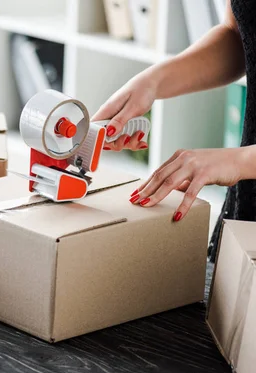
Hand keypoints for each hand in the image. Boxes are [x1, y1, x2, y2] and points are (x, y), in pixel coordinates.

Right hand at [92, 70, 157, 150]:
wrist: (151, 85)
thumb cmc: (141, 90)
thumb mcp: (133, 106)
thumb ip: (120, 120)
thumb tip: (108, 132)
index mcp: (106, 111)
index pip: (93, 129)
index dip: (99, 139)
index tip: (112, 141)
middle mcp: (108, 118)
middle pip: (105, 139)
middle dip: (117, 143)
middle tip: (128, 137)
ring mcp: (116, 122)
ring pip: (116, 141)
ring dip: (128, 143)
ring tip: (139, 134)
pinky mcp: (123, 125)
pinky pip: (125, 138)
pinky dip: (134, 141)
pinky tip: (140, 138)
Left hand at [129, 148, 246, 220]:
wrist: (240, 160)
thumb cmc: (218, 165)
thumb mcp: (196, 168)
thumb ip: (183, 177)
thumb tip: (172, 189)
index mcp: (179, 156)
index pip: (158, 171)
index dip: (145, 183)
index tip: (135, 193)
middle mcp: (183, 158)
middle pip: (158, 176)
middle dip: (145, 190)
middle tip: (134, 201)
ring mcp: (193, 165)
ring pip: (169, 183)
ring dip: (156, 196)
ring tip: (146, 205)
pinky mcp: (204, 174)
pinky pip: (189, 192)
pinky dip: (182, 205)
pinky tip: (177, 215)